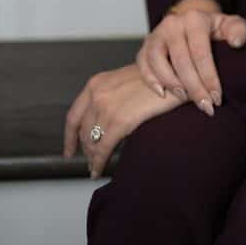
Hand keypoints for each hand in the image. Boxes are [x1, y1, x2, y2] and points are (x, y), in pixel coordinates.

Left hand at [62, 62, 183, 178]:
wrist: (177, 74)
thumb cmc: (158, 77)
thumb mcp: (125, 81)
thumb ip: (110, 96)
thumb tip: (104, 122)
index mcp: (96, 83)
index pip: (73, 116)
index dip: (69, 137)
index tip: (69, 150)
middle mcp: (97, 94)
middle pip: (82, 132)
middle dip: (86, 149)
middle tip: (91, 160)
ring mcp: (106, 107)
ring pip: (92, 142)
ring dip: (93, 157)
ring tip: (97, 166)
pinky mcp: (120, 121)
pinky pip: (103, 148)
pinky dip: (98, 162)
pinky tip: (99, 170)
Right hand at [136, 7, 245, 114]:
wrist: (191, 22)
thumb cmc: (213, 29)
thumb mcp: (229, 25)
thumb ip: (238, 30)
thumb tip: (236, 43)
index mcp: (195, 18)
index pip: (201, 53)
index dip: (209, 78)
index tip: (217, 98)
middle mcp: (173, 23)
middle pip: (181, 61)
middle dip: (194, 88)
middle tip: (206, 106)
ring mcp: (156, 34)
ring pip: (158, 61)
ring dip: (172, 84)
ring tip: (185, 98)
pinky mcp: (145, 45)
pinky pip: (143, 64)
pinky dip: (151, 80)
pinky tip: (163, 93)